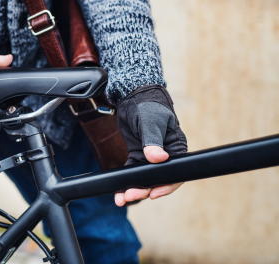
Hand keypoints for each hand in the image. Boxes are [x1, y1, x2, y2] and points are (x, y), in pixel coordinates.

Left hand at [114, 85, 187, 206]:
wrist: (133, 96)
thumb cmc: (148, 106)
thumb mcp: (150, 122)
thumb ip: (153, 140)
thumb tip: (159, 158)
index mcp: (176, 147)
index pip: (176, 172)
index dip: (166, 185)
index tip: (153, 193)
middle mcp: (165, 155)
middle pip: (158, 178)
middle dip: (145, 189)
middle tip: (130, 195)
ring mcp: (151, 156)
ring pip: (144, 178)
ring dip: (134, 188)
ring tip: (121, 198)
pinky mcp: (138, 155)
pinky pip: (133, 171)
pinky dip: (126, 181)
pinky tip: (118, 192)